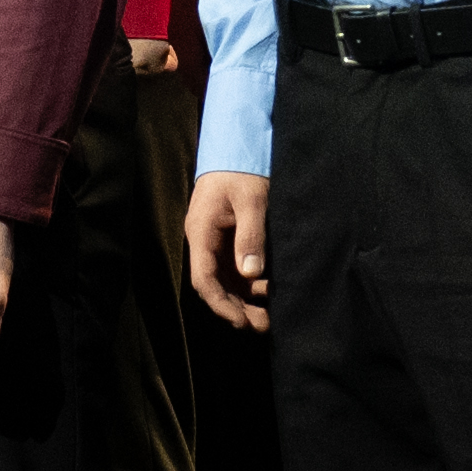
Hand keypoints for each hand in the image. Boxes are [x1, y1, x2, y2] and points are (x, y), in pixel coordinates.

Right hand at [184, 162, 270, 331]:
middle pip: (214, 285)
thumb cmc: (243, 169)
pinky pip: (234, 268)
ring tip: (270, 315)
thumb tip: (251, 273)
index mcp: (201, 232)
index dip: (222, 305)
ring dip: (244, 299)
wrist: (239, 144)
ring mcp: (215, 240)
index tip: (243, 321)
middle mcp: (204, 240)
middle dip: (236, 308)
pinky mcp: (227, 237)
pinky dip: (250, 283)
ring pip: (225, 280)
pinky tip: (268, 289)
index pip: (204, 280)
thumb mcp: (252, 200)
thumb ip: (251, 236)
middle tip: (264, 326)